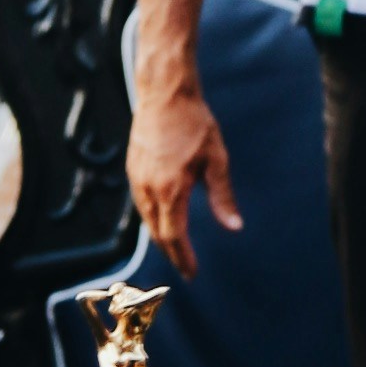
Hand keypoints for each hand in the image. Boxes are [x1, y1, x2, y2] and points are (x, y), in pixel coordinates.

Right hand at [125, 70, 239, 281]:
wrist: (164, 93)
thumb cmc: (194, 122)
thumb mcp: (216, 160)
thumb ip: (222, 197)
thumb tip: (233, 227)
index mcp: (170, 189)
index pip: (174, 236)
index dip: (183, 258)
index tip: (192, 273)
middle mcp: (148, 188)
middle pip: (157, 233)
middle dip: (172, 253)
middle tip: (185, 268)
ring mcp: (137, 179)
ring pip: (146, 220)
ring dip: (161, 237)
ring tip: (176, 249)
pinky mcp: (132, 169)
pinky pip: (140, 204)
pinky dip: (152, 219)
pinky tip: (162, 220)